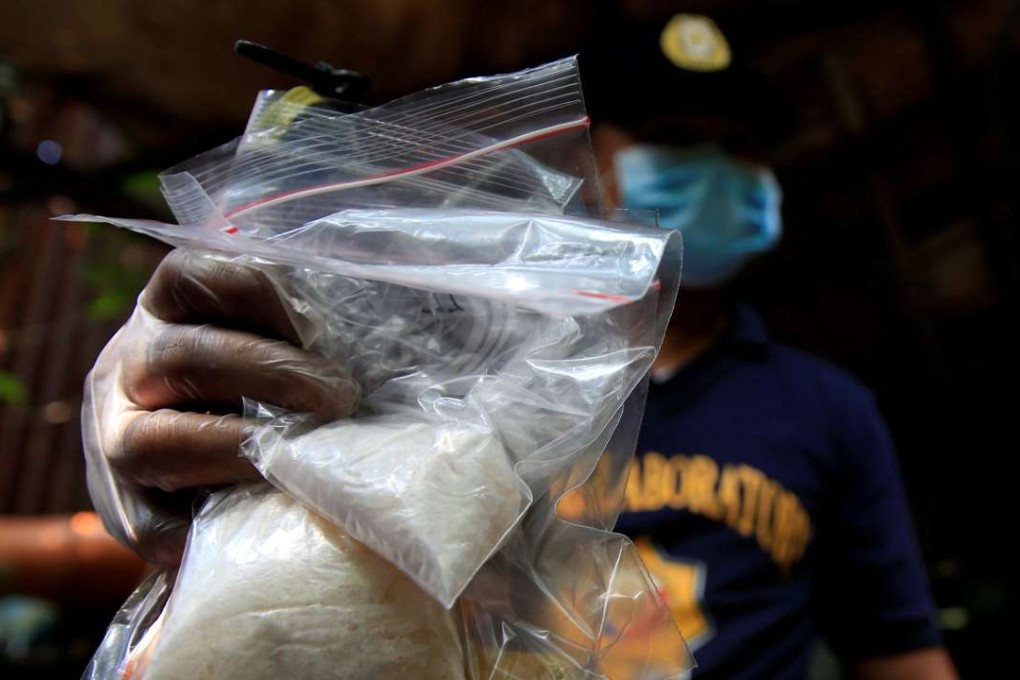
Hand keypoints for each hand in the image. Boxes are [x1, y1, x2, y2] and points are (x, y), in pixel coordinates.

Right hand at [83, 249, 359, 565]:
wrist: (162, 452)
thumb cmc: (240, 380)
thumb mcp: (254, 334)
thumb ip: (296, 326)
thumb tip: (385, 329)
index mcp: (163, 310)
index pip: (188, 276)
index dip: (254, 292)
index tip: (318, 323)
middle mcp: (126, 366)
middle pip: (182, 357)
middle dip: (270, 374)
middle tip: (341, 396)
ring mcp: (111, 439)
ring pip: (153, 442)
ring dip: (239, 449)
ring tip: (305, 461)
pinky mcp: (122, 509)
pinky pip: (150, 526)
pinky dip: (203, 530)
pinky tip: (262, 526)